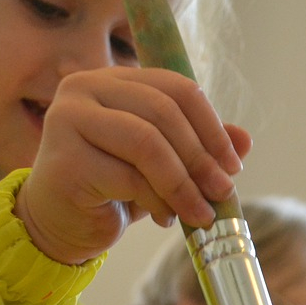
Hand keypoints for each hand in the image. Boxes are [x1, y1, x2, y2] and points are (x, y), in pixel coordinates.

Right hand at [15, 67, 252, 263]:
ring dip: (183, 184)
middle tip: (223, 191)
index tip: (233, 163)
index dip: (211, 125)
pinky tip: (165, 218)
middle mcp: (84, 89)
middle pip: (163, 112)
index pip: (175, 87)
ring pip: (147, 144)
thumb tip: (245, 139)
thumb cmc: (112, 188)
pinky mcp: (65, 160)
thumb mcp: (162, 164)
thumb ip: (198, 146)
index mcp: (111, 79)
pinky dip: (158, 201)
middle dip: (201, 158)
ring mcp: (67, 120)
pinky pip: (129, 178)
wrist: (59, 225)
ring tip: (201, 214)